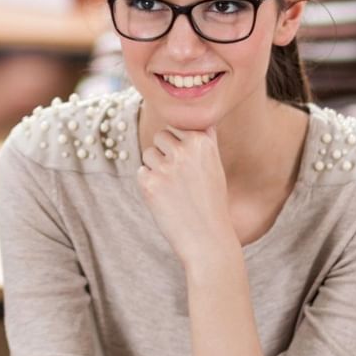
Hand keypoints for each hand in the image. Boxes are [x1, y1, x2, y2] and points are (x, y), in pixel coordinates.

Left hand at [136, 126, 231, 267]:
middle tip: (180, 178)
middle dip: (165, 152)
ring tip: (174, 189)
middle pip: (160, 136)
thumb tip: (197, 116)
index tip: (190, 162)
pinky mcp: (149, 183)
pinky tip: (164, 199)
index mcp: (202, 141)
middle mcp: (184, 150)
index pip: (178, 124)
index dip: (181, 143)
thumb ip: (204, 140)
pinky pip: (141, 172)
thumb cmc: (211, 201)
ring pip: (149, 153)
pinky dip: (149, 184)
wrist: (207, 239)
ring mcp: (166, 166)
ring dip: (156, 168)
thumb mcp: (214, 165)